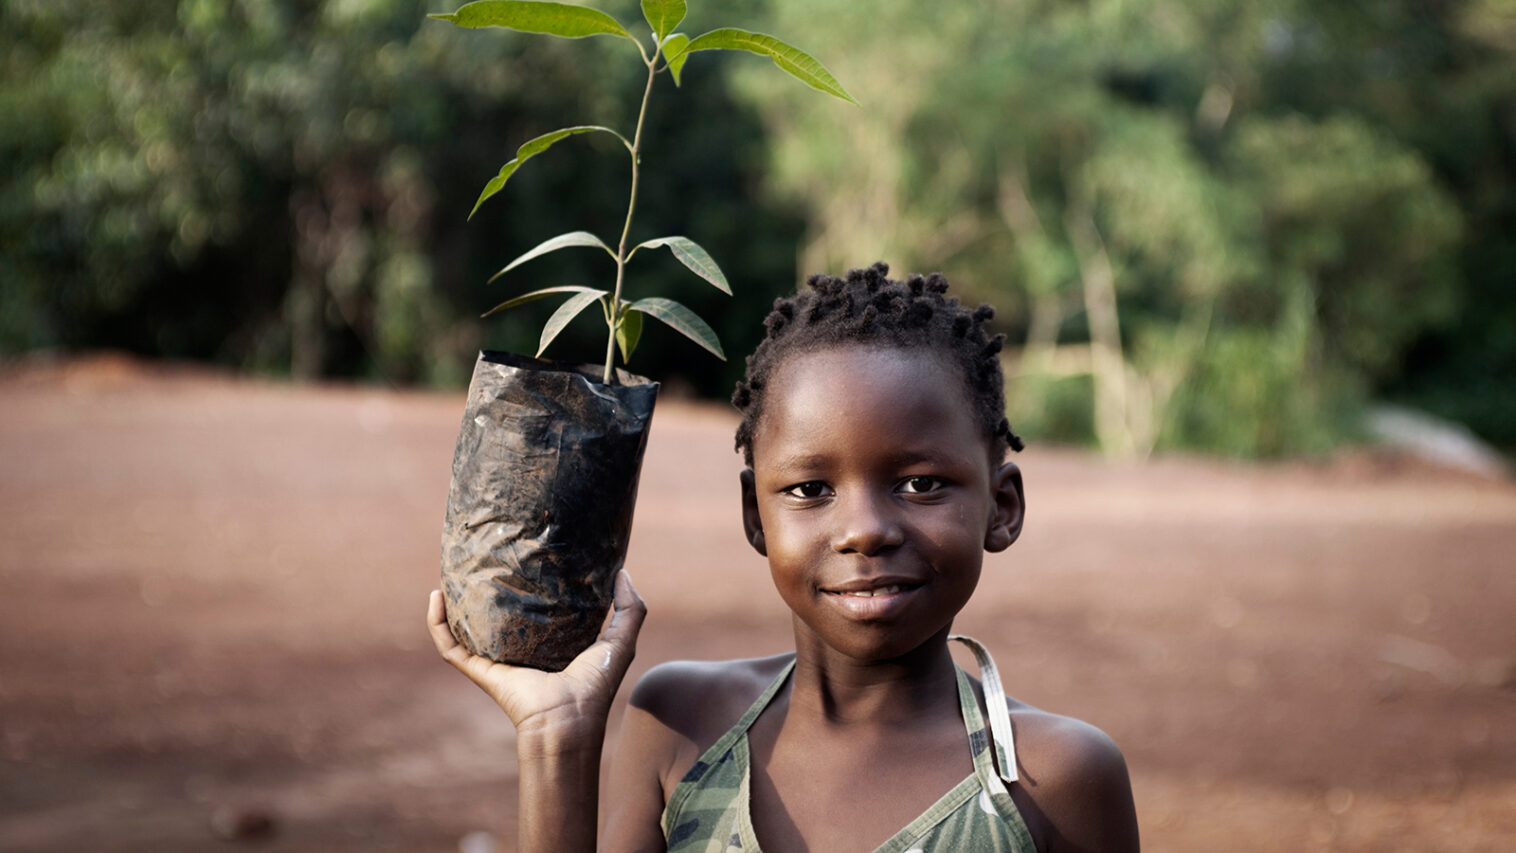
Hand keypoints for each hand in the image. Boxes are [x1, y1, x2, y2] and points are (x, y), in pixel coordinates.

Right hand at [427, 570, 646, 735]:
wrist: (568, 721)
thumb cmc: (595, 685)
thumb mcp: (620, 640)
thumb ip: (631, 608)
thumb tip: (622, 571)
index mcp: (549, 642)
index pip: (533, 609)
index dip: (528, 584)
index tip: (524, 555)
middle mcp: (518, 649)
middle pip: (495, 616)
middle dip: (484, 589)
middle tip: (482, 557)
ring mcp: (495, 660)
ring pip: (464, 627)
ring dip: (452, 604)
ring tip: (450, 573)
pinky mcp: (479, 670)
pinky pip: (448, 645)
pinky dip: (437, 623)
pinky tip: (436, 596)